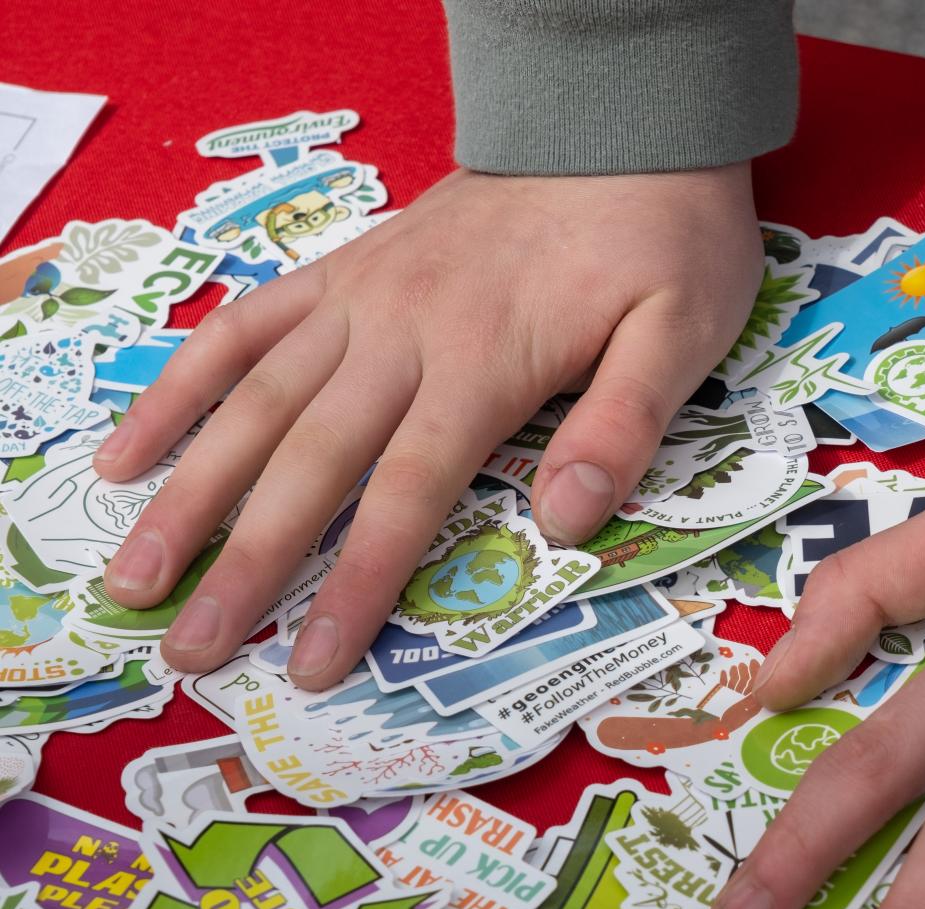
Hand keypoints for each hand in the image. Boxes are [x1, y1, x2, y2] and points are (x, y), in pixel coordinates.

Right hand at [95, 165, 763, 686]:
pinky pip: (248, 325)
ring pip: (257, 399)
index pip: (406, 490)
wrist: (621, 124)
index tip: (311, 660)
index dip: (356, 581)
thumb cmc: (663, 236)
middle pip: (310, 459)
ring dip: (190, 488)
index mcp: (485, 359)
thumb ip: (624, 422)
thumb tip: (564, 522)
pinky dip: (185, 384)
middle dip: (246, 560)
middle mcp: (404, 330)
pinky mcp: (347, 269)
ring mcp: (364, 296)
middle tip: (188, 648)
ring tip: (135, 571)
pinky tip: (134, 447)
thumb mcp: (683, 329)